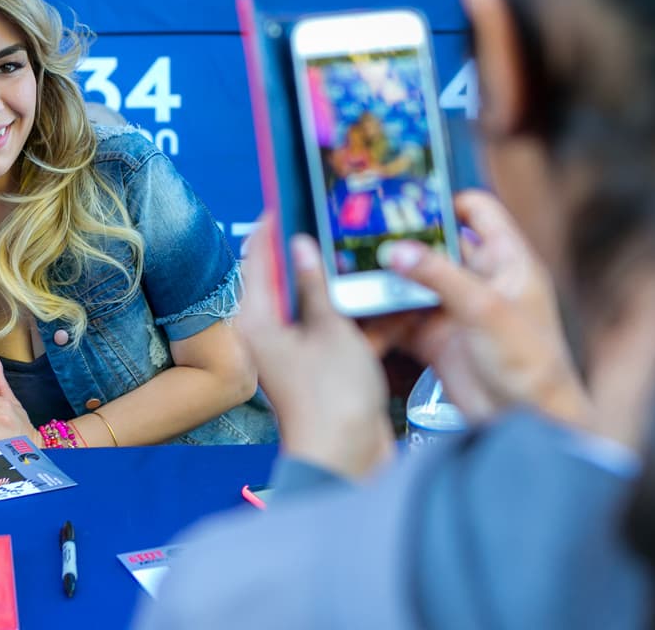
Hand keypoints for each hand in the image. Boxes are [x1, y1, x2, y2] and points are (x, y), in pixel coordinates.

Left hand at [237, 216, 394, 479]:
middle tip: (334, 215)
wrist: (348, 460)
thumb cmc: (330, 398)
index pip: (259, 258)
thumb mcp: (330, 330)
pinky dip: (366, 317)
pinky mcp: (329, 367)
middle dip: (314, 250)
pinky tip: (395, 297)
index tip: (286, 195)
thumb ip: (317, 286)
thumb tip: (303, 246)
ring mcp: (303, 350)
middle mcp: (275, 332)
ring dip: (345, 284)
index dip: (272, 226)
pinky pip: (345, 330)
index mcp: (260, 319)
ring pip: (323, 303)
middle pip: (291, 278)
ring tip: (369, 248)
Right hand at [363, 190, 589, 426]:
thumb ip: (438, 276)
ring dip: (390, 278)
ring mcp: (457, 311)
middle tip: (367, 232)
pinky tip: (360, 307)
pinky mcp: (437, 339)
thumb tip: (398, 250)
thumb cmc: (530, 364)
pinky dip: (383, 313)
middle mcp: (481, 281)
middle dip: (406, 241)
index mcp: (507, 261)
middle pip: (437, 246)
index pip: (479, 212)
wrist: (526, 423)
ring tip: (354, 267)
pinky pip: (403, 317)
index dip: (446, 202)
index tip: (408, 202)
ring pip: (415, 282)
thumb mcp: (485, 308)